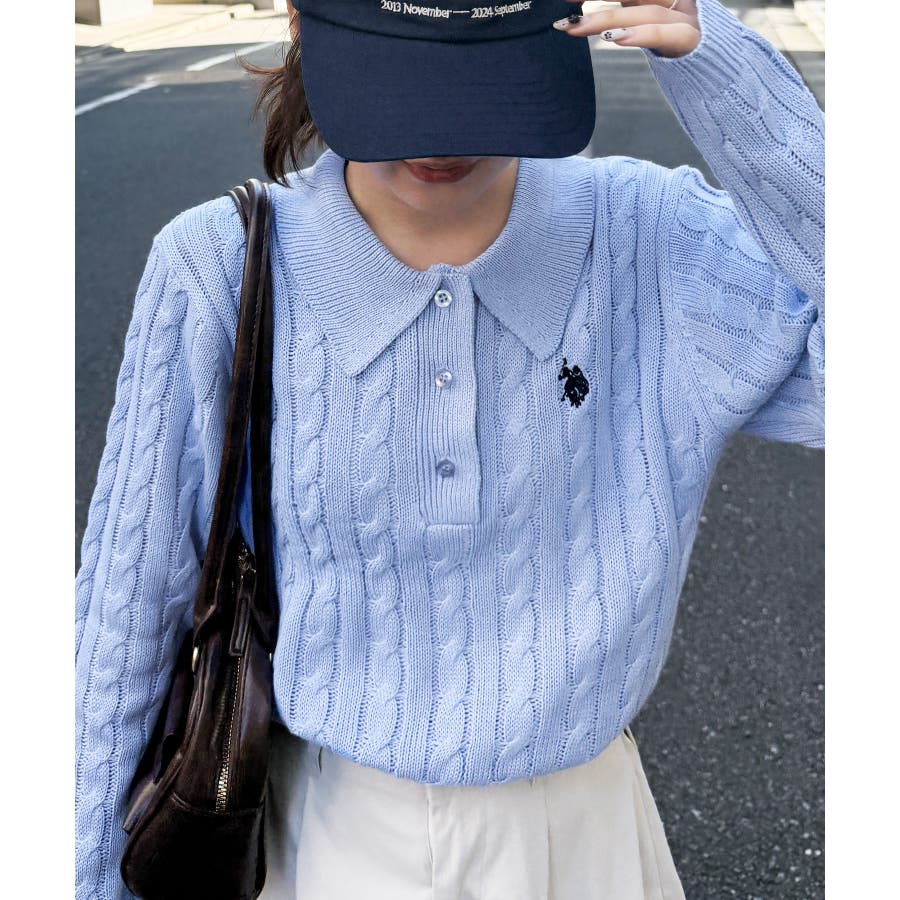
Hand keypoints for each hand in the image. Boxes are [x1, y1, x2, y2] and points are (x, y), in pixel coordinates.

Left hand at [553, 0, 700, 58]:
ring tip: (575, 28)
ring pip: (644, 12)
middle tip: (564, 7)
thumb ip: (630, 17)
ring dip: (606, 19)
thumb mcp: (655, 29)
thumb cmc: (685, 53)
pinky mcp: (694, 41)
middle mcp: (677, 2)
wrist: (726, 75)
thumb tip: (588, 21)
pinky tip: (614, 38)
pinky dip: (640, 34)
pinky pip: (666, 34)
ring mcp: (688, 18)